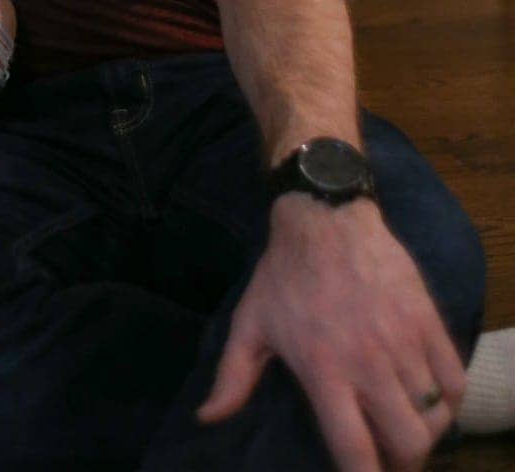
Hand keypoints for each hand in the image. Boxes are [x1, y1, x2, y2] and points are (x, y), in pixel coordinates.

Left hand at [198, 196, 466, 469]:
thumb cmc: (284, 273)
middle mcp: (368, 360)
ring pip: (434, 415)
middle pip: (408, 441)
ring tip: (405, 421)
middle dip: (402, 458)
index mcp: (323, 368)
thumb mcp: (250, 322)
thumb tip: (207, 418)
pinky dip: (449, 401)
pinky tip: (428, 397)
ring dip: (423, 429)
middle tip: (389, 450)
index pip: (355, 448)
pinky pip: (455, 381)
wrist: (324, 215)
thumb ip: (232, 377)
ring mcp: (402, 339)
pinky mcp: (426, 318)